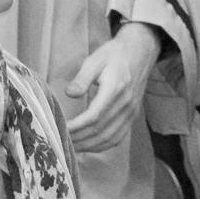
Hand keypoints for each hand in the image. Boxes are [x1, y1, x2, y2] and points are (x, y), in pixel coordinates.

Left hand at [65, 22, 161, 151]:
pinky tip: (88, 146)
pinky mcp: (133, 115)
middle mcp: (126, 104)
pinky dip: (102, 146)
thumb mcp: (95, 60)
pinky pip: (118, 137)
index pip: (94, 116)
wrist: (141, 52)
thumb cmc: (114, 55)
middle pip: (100, 131)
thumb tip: (69, 94)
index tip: (58, 129)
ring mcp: (131, 112)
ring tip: (70, 147)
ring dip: (88, 146)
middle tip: (59, 141)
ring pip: (109, 138)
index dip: (75, 127)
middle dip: (78, 139)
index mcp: (115, 89)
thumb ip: (82, 77)